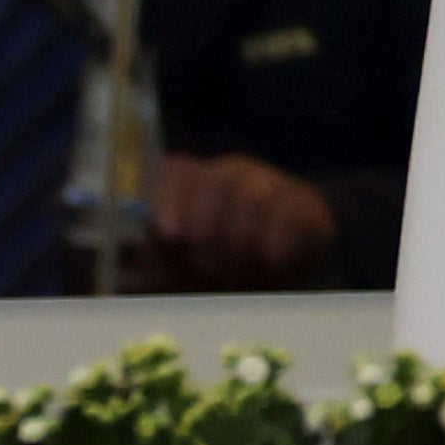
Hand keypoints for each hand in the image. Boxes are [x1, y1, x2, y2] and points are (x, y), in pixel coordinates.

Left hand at [147, 150, 341, 288]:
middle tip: (206, 266)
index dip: (171, 199)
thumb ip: (162, 264)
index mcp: (196, 185)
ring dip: (241, 239)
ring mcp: (273, 185)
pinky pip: (292, 213)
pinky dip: (278, 242)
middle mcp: (234, 175)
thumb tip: (138, 273)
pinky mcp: (307, 206)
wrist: (285, 271)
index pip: (178, 170)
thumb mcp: (185, 270)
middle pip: (217, 179)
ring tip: (237, 274)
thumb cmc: (222, 273)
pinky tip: (270, 265)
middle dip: (208, 225)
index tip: (171, 236)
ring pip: (254, 194)